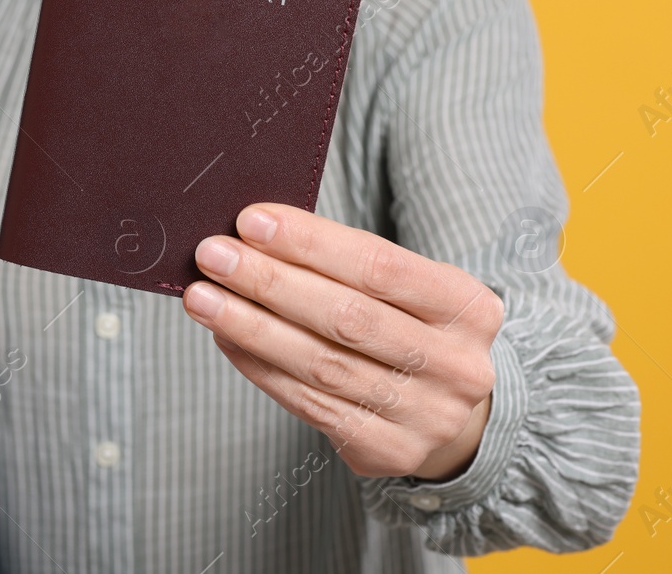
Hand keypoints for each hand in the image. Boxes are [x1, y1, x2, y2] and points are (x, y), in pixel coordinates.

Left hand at [182, 203, 500, 479]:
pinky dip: (258, 366)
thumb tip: (255, 234)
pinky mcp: (385, 450)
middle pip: (347, 318)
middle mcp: (456, 366)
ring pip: (320, 364)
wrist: (457, 416)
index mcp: (468, 308)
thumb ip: (346, 262)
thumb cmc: (413, 329)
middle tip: (213, 255)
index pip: (381, 266)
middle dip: (270, 282)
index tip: (251, 221)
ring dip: (250, 326)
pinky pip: (307, 403)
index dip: (311, 243)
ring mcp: (424, 416)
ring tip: (202, 297)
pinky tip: (225, 337)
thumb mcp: (410, 289)